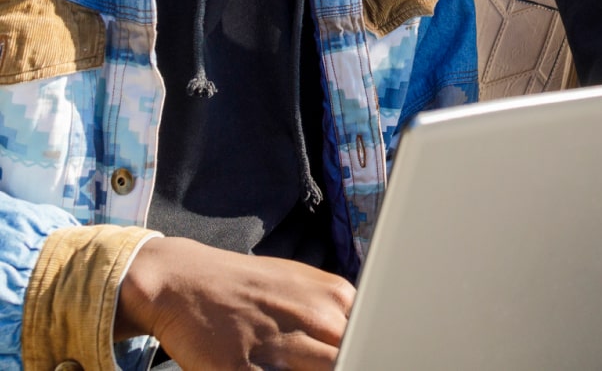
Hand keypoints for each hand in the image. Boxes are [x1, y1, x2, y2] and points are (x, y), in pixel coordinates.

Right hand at [115, 237, 355, 369]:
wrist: (185, 279)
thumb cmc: (248, 286)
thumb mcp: (302, 286)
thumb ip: (333, 313)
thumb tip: (364, 337)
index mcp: (333, 294)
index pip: (371, 334)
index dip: (369, 351)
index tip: (376, 355)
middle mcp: (311, 314)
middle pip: (352, 355)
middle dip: (352, 361)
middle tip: (319, 360)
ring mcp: (277, 341)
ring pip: (326, 368)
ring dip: (318, 369)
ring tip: (296, 365)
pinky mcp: (239, 368)